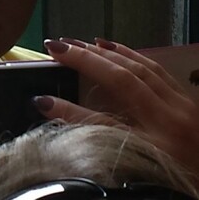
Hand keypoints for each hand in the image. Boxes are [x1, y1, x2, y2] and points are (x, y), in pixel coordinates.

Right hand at [39, 38, 198, 178]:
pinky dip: (130, 54)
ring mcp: (183, 105)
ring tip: (77, 42)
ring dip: (106, 52)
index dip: (70, 109)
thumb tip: (55, 117)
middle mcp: (172, 116)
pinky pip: (156, 68)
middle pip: (124, 78)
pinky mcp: (188, 100)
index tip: (41, 99)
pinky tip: (113, 48)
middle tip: (55, 46)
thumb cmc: (175, 182)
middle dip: (87, 59)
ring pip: (141, 67)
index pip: (103, 121)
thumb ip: (98, 140)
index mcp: (158, 139)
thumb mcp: (136, 167)